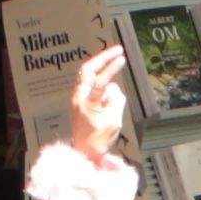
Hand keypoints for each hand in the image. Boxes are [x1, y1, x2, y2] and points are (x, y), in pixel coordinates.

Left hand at [69, 44, 135, 163]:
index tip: (122, 59)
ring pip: (86, 72)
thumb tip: (113, 88)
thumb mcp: (114, 122)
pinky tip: (107, 69)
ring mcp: (77, 97)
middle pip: (87, 69)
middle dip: (103, 57)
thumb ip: (116, 101)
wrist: (84, 150)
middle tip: (118, 49)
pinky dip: (97, 71)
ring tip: (114, 55)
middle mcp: (79, 97)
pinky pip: (88, 80)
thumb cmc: (100, 139)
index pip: (100, 82)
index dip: (111, 69)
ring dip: (99, 62)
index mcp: (88, 105)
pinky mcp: (79, 98)